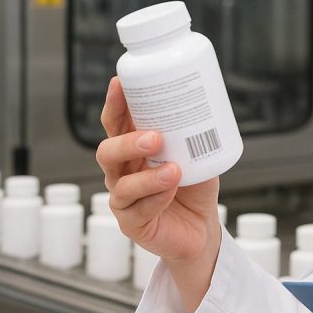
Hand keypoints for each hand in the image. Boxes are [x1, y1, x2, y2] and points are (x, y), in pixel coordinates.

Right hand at [96, 77, 221, 312]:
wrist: (203, 228)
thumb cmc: (195, 187)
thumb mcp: (198, 154)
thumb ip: (194, 134)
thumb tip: (206, 103)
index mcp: (133, 149)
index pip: (116, 123)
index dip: (115, 104)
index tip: (120, 84)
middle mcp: (122, 172)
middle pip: (107, 152)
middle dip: (128, 142)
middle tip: (155, 138)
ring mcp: (124, 199)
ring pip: (121, 184)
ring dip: (147, 176)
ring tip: (173, 169)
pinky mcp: (132, 223)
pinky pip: (137, 210)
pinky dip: (157, 198)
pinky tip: (172, 190)